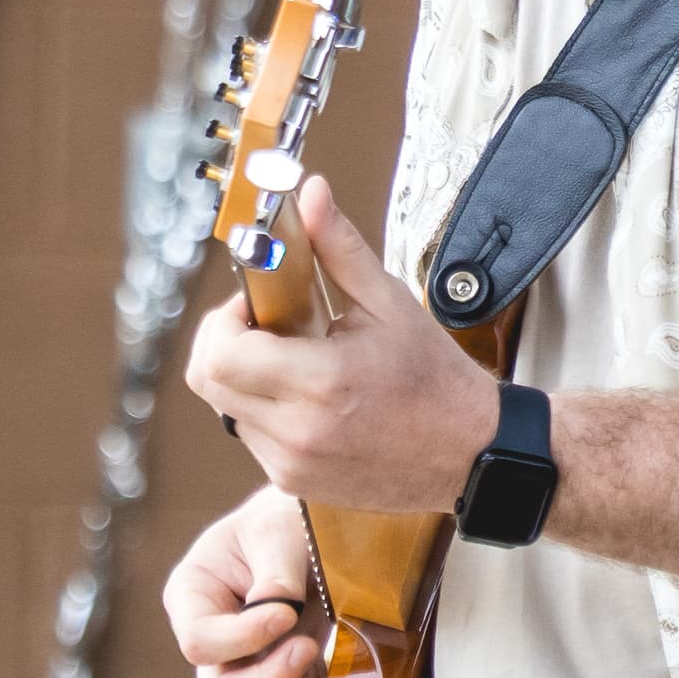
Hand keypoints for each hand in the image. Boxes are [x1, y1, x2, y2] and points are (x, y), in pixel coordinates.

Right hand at [164, 488, 325, 677]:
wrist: (324, 535)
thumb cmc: (289, 521)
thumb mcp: (278, 531)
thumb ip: (276, 571)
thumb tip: (279, 609)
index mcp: (193, 598)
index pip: (198, 642)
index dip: (241, 639)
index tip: (288, 614)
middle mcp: (211, 646)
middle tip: (309, 646)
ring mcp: (242, 675)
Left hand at [185, 177, 500, 514]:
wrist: (471, 453)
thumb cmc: (435, 380)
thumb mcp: (390, 303)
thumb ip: (339, 246)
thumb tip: (311, 195)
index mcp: (322, 381)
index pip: (221, 353)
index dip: (224, 318)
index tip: (256, 302)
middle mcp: (299, 429)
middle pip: (207, 380)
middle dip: (224, 342)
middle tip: (266, 325)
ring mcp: (292, 462)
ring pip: (224, 407)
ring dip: (243, 375)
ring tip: (296, 361)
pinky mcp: (293, 481)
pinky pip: (249, 434)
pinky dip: (262, 407)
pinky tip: (307, 395)